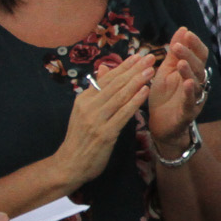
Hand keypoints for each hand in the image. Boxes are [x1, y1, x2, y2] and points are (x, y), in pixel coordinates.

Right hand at [53, 53, 155, 189]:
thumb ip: (96, 91)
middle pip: (115, 84)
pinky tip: (145, 91)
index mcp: (83, 99)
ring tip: (151, 70)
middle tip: (150, 56)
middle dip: (134, 69)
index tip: (139, 55)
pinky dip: (134, 101)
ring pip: (120, 96)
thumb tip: (104, 68)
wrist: (69, 165)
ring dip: (137, 81)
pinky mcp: (105, 134)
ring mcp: (96, 120)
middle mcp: (88, 107)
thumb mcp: (84, 112)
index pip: (107, 78)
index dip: (124, 66)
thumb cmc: (81, 138)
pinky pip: (123, 114)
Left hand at [149, 27, 210, 153]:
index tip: (186, 33)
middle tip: (177, 46)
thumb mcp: (166, 70)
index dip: (195, 44)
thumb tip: (183, 29)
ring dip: (190, 71)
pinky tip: (188, 83)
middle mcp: (197, 83)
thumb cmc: (164, 96)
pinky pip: (192, 102)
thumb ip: (174, 53)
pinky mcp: (188, 112)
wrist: (160, 124)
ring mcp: (195, 98)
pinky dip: (191, 93)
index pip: (199, 55)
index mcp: (192, 72)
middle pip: (199, 66)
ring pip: (197, 82)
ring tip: (181, 62)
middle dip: (190, 55)